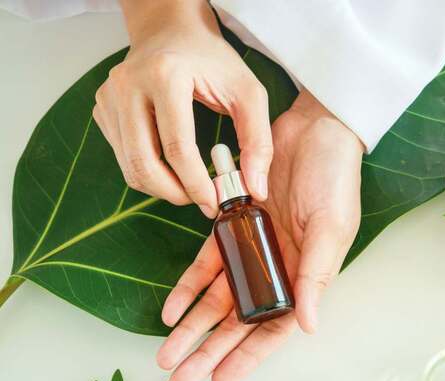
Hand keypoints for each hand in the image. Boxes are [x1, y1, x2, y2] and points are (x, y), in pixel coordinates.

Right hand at [93, 0, 271, 217]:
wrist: (171, 29)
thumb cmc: (212, 60)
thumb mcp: (249, 93)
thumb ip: (259, 141)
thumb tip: (255, 189)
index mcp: (165, 76)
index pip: (177, 148)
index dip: (196, 184)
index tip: (214, 203)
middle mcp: (128, 85)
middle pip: (144, 163)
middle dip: (174, 193)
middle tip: (200, 201)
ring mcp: (109, 97)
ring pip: (130, 166)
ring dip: (161, 188)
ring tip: (189, 186)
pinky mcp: (102, 108)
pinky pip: (123, 156)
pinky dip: (147, 172)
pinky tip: (171, 166)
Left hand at [156, 90, 362, 380]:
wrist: (315, 131)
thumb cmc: (334, 180)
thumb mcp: (330, 229)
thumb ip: (315, 276)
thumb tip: (308, 326)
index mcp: (303, 277)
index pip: (272, 328)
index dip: (247, 356)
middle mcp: (275, 269)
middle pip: (237, 321)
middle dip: (209, 350)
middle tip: (179, 379)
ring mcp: (251, 249)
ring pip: (216, 298)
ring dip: (191, 326)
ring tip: (166, 353)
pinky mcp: (231, 225)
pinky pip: (205, 262)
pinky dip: (188, 285)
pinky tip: (169, 308)